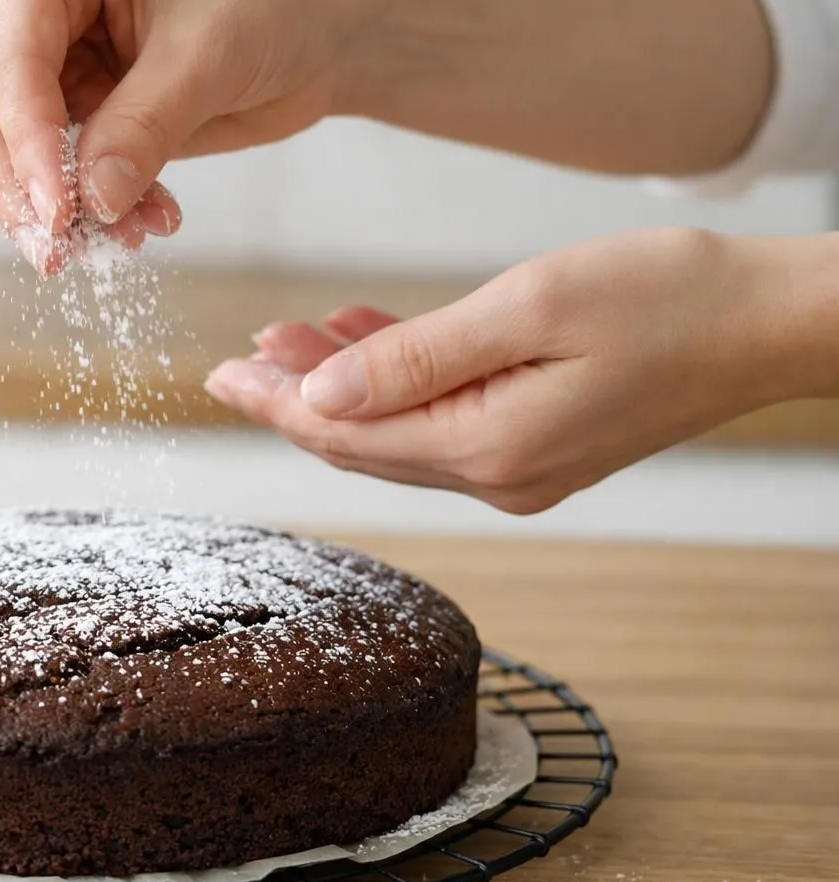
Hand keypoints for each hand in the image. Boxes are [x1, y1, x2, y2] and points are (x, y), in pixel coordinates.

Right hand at [0, 0, 372, 271]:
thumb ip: (146, 125)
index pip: (8, 60)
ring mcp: (49, 67)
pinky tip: (144, 224)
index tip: (57, 211)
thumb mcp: (208, 57)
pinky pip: (55, 175)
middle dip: (17, 189)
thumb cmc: (270, 8)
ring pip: (8, 152)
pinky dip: (92, 209)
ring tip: (126, 238)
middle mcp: (32, 14)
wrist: (312, 38)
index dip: (25, 140)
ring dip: (58, 208)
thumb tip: (94, 199)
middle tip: (55, 253)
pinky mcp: (74, 113)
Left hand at [204, 228, 838, 513]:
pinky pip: (441, 424)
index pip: (346, 434)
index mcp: (489, 449)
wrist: (766, 323)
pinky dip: (396, 386)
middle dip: (294, 399)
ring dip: (341, 388)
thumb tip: (322, 392)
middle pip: (362, 444)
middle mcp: (497, 477)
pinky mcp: (537, 449)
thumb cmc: (666, 300)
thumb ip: (418, 356)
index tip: (218, 375)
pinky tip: (361, 343)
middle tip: (235, 359)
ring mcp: (519, 470)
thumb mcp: (528, 308)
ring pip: (397, 434)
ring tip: (285, 339)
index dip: (275, 403)